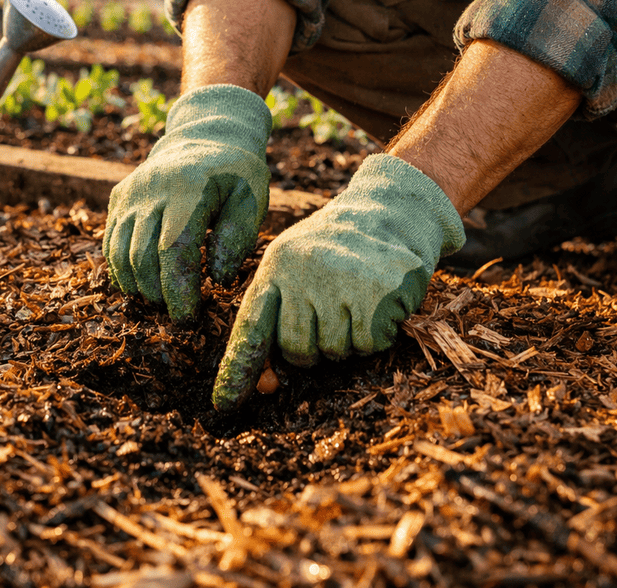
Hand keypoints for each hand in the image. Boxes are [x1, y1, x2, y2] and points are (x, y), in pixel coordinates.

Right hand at [104, 84, 271, 321]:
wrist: (205, 135)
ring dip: (137, 286)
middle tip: (177, 312)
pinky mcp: (118, 197)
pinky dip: (122, 270)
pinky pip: (110, 241)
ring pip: (119, 253)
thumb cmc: (235, 175)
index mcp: (188, 188)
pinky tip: (142, 284)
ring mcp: (130, 193)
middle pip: (142, 257)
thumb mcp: (250, 199)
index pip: (174, 249)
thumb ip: (237, 239)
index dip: (178, 290)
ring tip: (160, 300)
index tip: (187, 317)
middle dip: (158, 293)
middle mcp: (151, 189)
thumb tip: (217, 279)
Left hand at [212, 154, 465, 410]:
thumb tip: (266, 387)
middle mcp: (303, 272)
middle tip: (334, 309)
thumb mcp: (297, 274)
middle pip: (297, 350)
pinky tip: (380, 300)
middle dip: (315, 344)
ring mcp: (341, 281)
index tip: (223, 404)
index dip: (237, 369)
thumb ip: (276, 322)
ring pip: (335, 351)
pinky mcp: (379, 293)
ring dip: (350, 338)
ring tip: (358, 298)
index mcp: (276, 265)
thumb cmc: (338, 253)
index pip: (252, 327)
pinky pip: (370, 343)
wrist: (393, 212)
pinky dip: (378, 332)